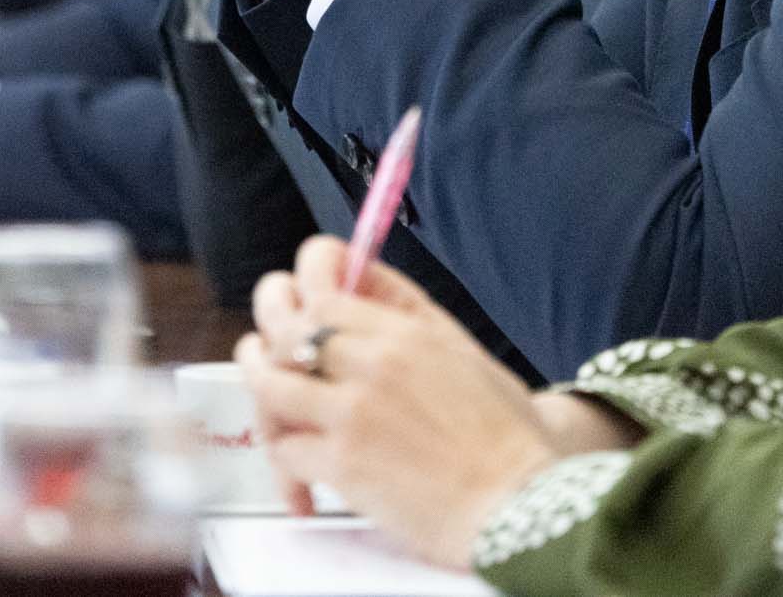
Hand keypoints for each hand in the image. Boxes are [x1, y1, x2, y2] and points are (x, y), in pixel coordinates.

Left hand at [236, 236, 560, 567]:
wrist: (522, 507)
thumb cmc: (506, 437)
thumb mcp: (465, 353)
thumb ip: (410, 318)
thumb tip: (364, 285)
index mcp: (408, 328)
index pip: (326, 275)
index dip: (303, 275)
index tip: (299, 288)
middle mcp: (375, 360)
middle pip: (287, 321)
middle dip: (268, 325)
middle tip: (266, 341)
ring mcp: (354, 411)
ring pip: (269, 380)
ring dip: (260, 386)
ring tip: (264, 391)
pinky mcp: (342, 464)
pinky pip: (285, 447)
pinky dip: (284, 458)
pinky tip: (296, 471)